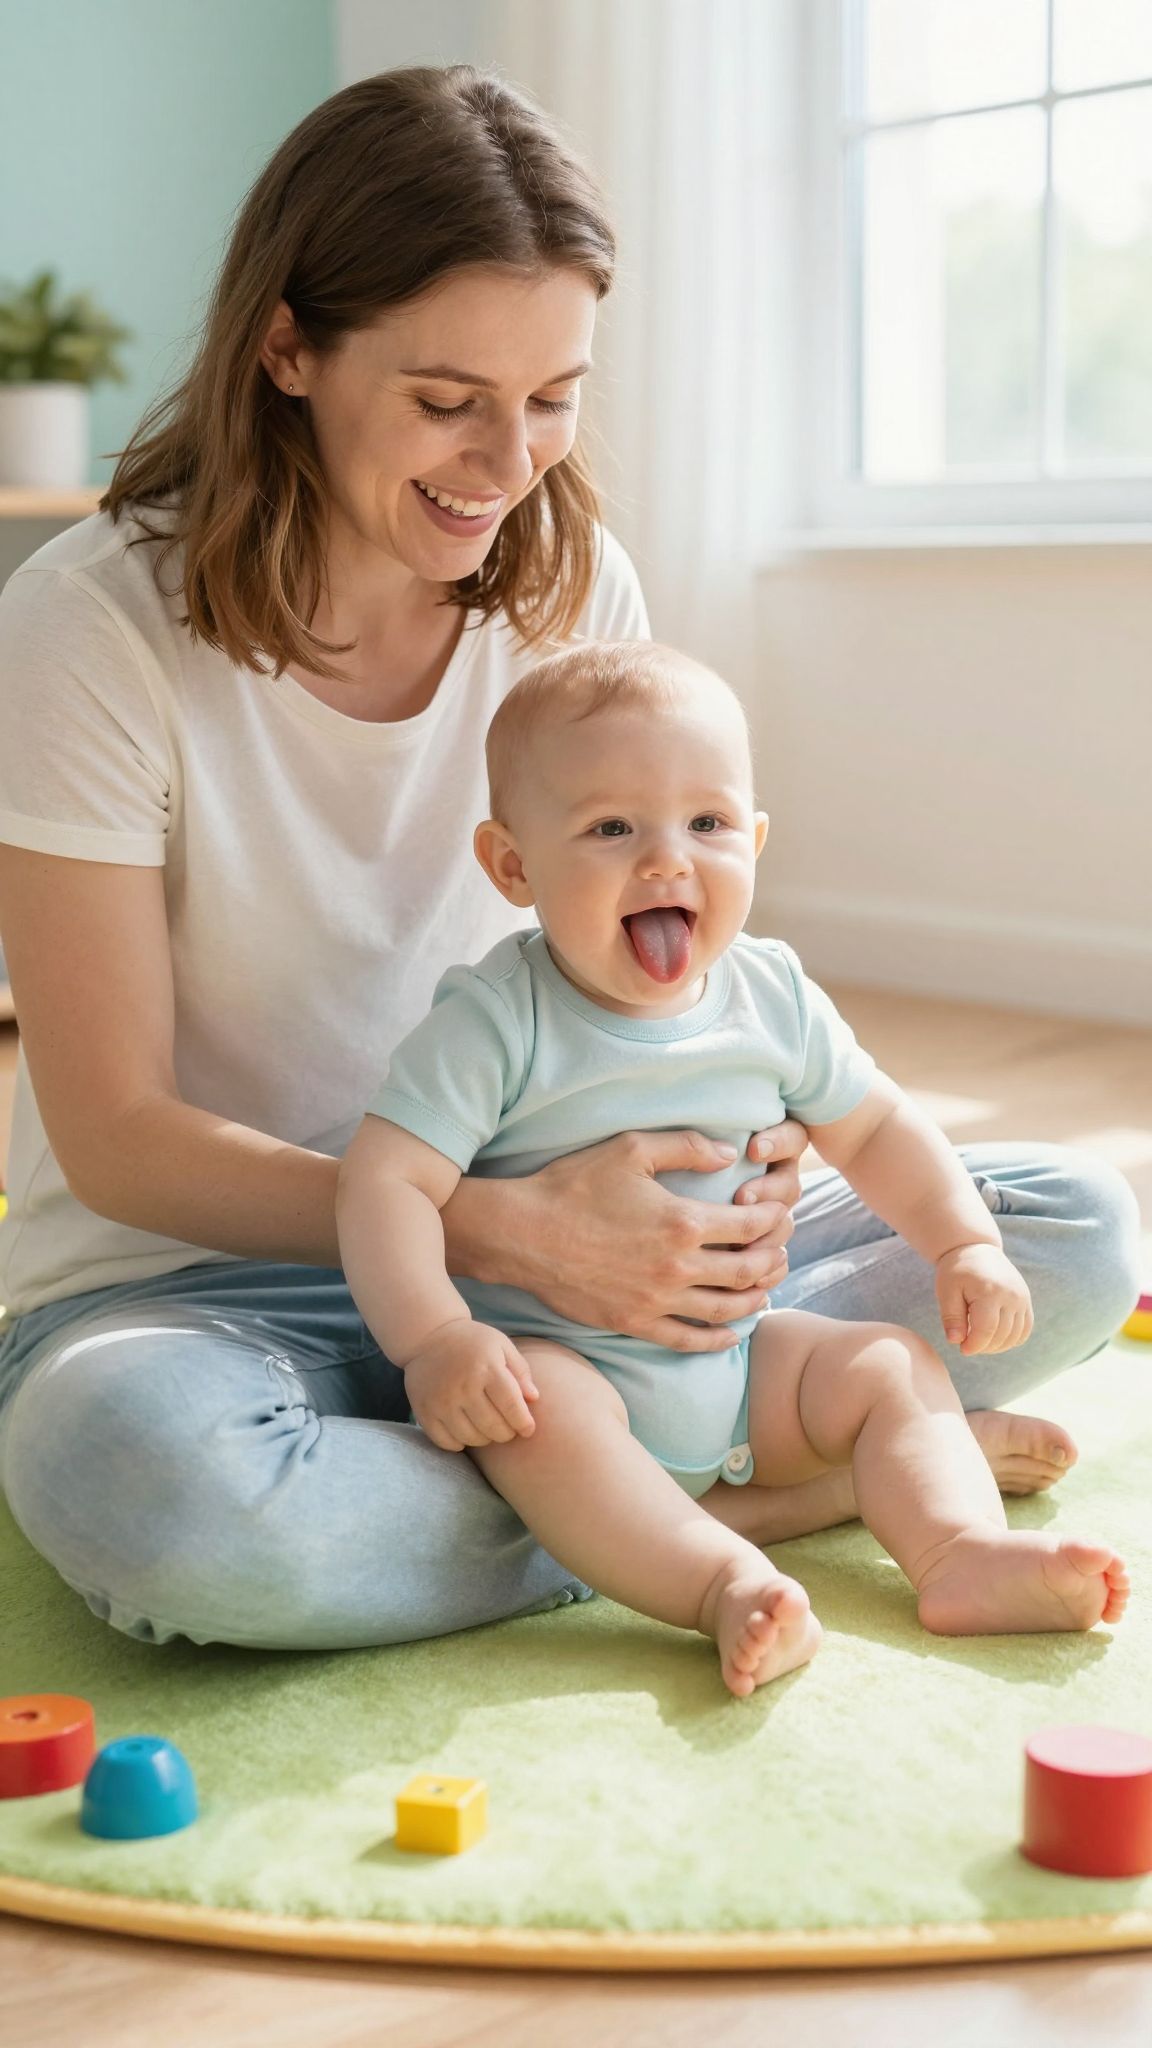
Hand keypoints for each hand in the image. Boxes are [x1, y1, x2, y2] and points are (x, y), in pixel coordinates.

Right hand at [404, 1319, 538, 1451]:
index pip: (512, 1407)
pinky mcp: (424, 1411)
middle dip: (507, 1434)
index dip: (524, 1423)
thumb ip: (521, 1371)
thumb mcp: (501, 1346)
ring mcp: (442, 1400)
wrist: (428, 1336)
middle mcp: (463, 1385)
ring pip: (472, 1438)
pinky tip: (465, 1430)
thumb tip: (534, 1398)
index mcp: (487, 1367)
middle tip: (508, 1429)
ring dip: (485, 1439)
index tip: (528, 1429)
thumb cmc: (472, 1342)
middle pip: (494, 1427)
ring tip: (487, 1428)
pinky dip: (460, 1443)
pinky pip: (447, 1442)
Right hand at [500, 1122, 808, 1353]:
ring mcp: (657, 1300)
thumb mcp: (631, 1149)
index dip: (774, 1220)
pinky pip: (688, 1339)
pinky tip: (730, 1333)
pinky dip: (717, 1339)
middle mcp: (677, 1266)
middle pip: (747, 1271)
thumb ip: (686, 1147)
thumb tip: (730, 1152)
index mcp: (682, 1221)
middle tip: (780, 1252)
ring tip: (764, 1289)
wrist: (522, 1234)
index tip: (779, 1214)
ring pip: (725, 1309)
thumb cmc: (574, 1185)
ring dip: (754, 1299)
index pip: (751, 1226)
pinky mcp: (635, 1322)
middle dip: (773, 1261)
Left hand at [935, 1244, 1033, 1355]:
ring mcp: (1022, 1298)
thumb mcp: (946, 1291)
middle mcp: (1011, 1295)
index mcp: (989, 1291)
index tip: (962, 1349)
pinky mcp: (1026, 1300)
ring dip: (997, 1346)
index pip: (986, 1330)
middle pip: (1001, 1335)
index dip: (974, 1345)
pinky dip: (1012, 1339)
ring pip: (1015, 1336)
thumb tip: (955, 1341)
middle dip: (983, 1347)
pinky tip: (995, 1337)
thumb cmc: (957, 1271)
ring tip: (980, 1340)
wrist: (976, 1248)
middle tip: (968, 1343)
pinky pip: (1025, 1329)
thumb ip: (951, 1317)